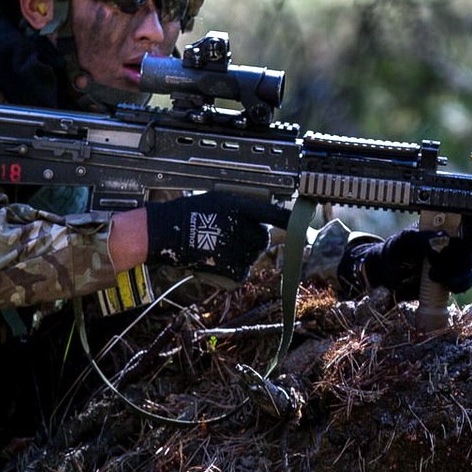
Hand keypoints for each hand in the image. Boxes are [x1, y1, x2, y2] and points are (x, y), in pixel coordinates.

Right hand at [143, 194, 288, 282]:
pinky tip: (217, 260)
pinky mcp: (233, 268)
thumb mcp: (217, 200)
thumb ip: (240, 207)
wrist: (167, 233)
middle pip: (262, 239)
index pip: (274, 214)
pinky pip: (242, 271)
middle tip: (229, 238)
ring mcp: (240, 249)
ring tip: (217, 247)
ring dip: (241, 254)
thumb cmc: (188, 213)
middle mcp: (244, 227)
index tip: (304, 225)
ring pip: (251, 256)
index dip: (290, 220)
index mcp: (241, 207)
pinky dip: (233, 269)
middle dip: (251, 240)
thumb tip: (257, 216)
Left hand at [338, 216, 471, 300]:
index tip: (469, 231)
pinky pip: (467, 279)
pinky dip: (461, 283)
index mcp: (442, 223)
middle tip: (432, 258)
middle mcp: (453, 239)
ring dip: (454, 270)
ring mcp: (455, 259)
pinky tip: (450, 285)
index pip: (466, 217)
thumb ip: (420, 237)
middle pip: (469, 242)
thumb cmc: (397, 250)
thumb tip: (443, 238)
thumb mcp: (404, 240)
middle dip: (456, 253)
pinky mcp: (454, 277)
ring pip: (468, 262)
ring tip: (432, 274)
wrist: (390, 275)